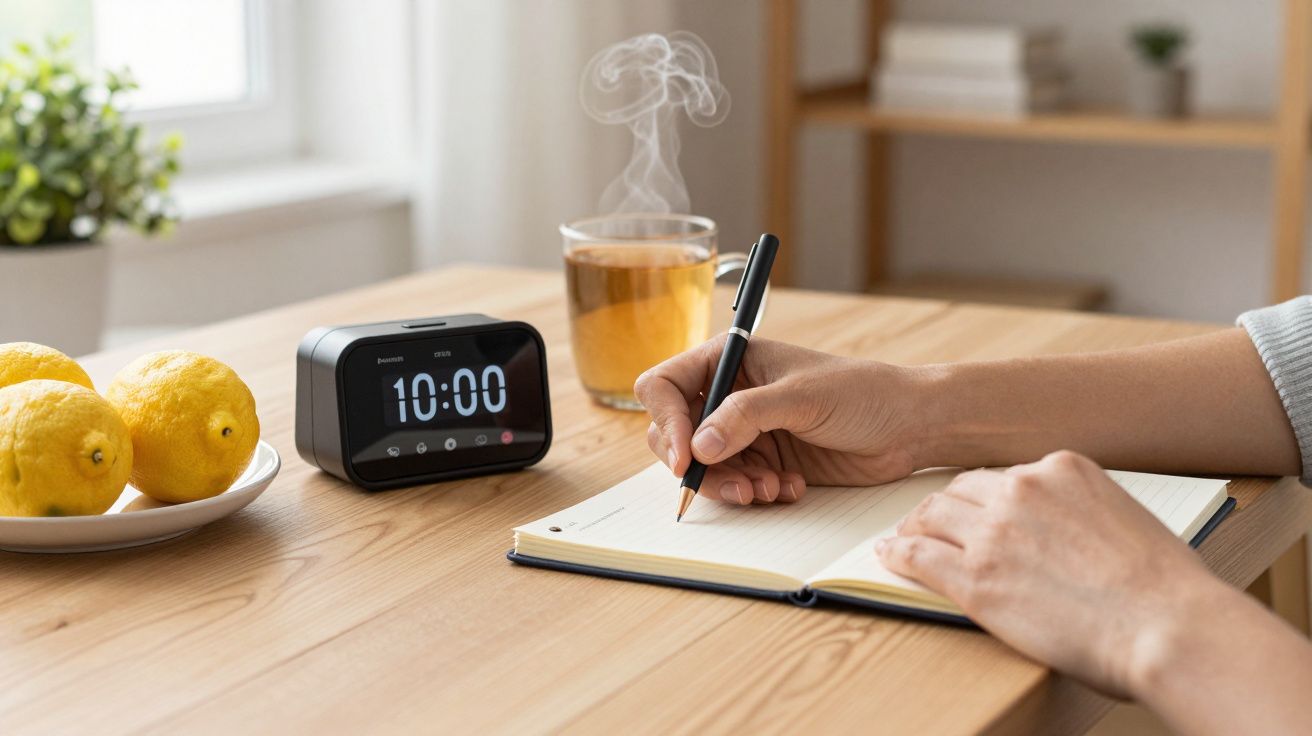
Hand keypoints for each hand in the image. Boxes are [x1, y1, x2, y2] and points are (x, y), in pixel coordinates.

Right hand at [634, 336, 926, 505]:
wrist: (910, 427)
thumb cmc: (864, 392)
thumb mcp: (801, 397)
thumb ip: (746, 416)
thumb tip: (698, 446)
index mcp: (730, 360)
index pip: (665, 386)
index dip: (668, 422)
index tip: (686, 457)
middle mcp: (729, 393)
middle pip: (674, 432)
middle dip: (699, 465)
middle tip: (735, 486)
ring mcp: (744, 430)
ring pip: (703, 466)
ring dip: (730, 485)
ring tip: (769, 488)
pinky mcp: (763, 460)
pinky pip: (734, 484)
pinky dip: (753, 492)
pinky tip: (789, 487)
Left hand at [877, 450, 1227, 696]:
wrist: (1167, 625)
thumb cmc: (1163, 587)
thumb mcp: (1124, 519)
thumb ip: (1082, 512)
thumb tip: (1062, 532)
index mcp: (1063, 469)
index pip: (1005, 475)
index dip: (985, 496)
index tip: (976, 508)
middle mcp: (1022, 490)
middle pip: (962, 489)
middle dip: (945, 506)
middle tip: (930, 520)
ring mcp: (994, 532)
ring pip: (933, 515)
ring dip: (914, 525)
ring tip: (903, 536)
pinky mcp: (975, 578)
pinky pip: (919, 555)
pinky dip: (898, 553)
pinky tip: (889, 555)